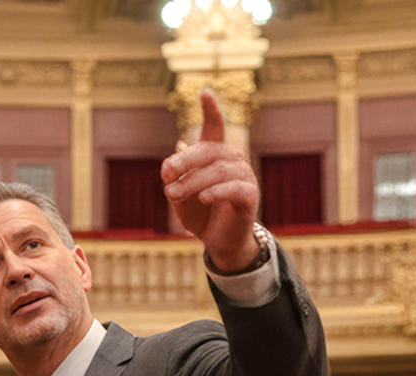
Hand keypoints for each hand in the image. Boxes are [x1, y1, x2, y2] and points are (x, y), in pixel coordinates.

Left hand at [160, 89, 261, 271]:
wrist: (219, 242)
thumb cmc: (199, 214)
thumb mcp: (179, 195)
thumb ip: (174, 178)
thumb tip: (170, 162)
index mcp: (215, 157)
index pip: (214, 128)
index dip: (211, 110)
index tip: (204, 93)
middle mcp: (233, 161)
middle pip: (211, 150)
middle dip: (186, 159)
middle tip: (166, 173)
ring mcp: (244, 177)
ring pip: (219, 171)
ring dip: (193, 181)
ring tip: (173, 193)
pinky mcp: (250, 197)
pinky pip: (234, 188)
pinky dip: (216, 191)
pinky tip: (202, 197)